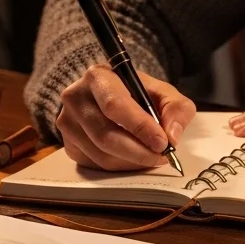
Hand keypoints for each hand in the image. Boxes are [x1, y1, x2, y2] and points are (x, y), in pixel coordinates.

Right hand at [57, 64, 195, 170]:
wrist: (111, 96)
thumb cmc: (138, 93)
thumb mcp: (163, 92)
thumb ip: (176, 109)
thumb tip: (172, 136)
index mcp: (98, 76)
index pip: (115, 105)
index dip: (140, 127)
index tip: (162, 142)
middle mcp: (75, 97)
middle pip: (105, 135)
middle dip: (138, 151)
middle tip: (161, 156)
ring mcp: (67, 122)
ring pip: (101, 154)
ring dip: (131, 162)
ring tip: (151, 157)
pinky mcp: (68, 144)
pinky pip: (95, 164)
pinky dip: (120, 167)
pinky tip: (133, 158)